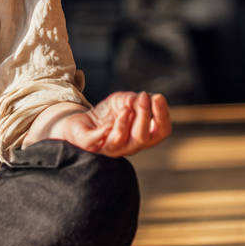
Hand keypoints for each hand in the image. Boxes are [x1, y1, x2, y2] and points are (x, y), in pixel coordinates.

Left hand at [54, 91, 170, 156]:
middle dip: (144, 117)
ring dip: (125, 124)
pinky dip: (101, 134)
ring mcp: (109, 148)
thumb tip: (146, 98)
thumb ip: (136, 101)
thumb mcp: (124, 102)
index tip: (158, 97)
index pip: (160, 132)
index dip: (162, 115)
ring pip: (120, 141)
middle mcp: (129, 146)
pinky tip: (106, 126)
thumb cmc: (109, 112)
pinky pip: (95, 143)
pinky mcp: (89, 146)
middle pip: (142, 138)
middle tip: (144, 98)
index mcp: (143, 137)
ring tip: (126, 109)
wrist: (82, 119)